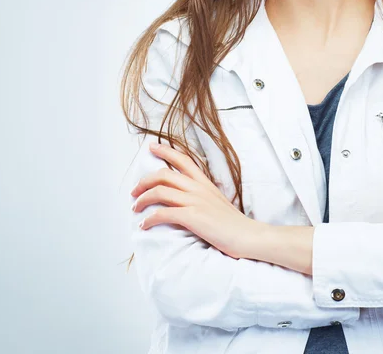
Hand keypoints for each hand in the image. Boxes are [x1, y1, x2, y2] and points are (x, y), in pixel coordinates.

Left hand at [130, 141, 258, 259]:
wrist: (248, 236)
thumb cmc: (234, 224)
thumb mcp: (218, 202)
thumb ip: (203, 196)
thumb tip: (188, 199)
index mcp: (205, 183)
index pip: (183, 160)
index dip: (165, 151)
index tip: (152, 147)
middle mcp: (199, 188)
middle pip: (164, 174)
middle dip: (144, 181)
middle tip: (134, 191)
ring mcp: (195, 201)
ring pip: (160, 191)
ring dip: (142, 199)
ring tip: (135, 208)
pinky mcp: (192, 217)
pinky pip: (163, 213)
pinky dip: (149, 219)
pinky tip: (144, 225)